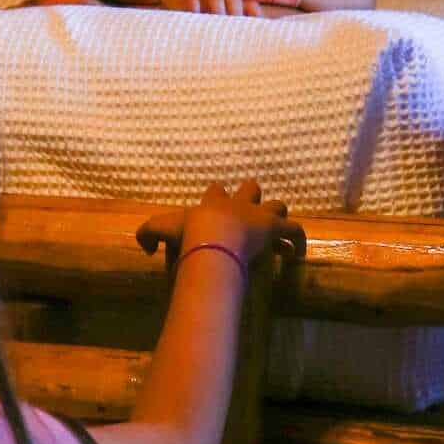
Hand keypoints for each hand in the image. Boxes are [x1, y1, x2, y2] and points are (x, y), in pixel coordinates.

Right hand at [137, 179, 302, 274]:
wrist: (213, 238)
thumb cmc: (188, 233)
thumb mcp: (159, 229)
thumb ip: (147, 234)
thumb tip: (145, 247)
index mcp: (214, 202)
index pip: (216, 190)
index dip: (217, 194)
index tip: (217, 205)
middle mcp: (239, 204)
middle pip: (252, 189)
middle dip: (253, 197)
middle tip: (251, 213)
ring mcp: (259, 214)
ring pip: (278, 206)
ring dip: (278, 216)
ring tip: (278, 234)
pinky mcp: (275, 228)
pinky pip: (295, 231)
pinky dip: (299, 241)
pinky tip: (298, 254)